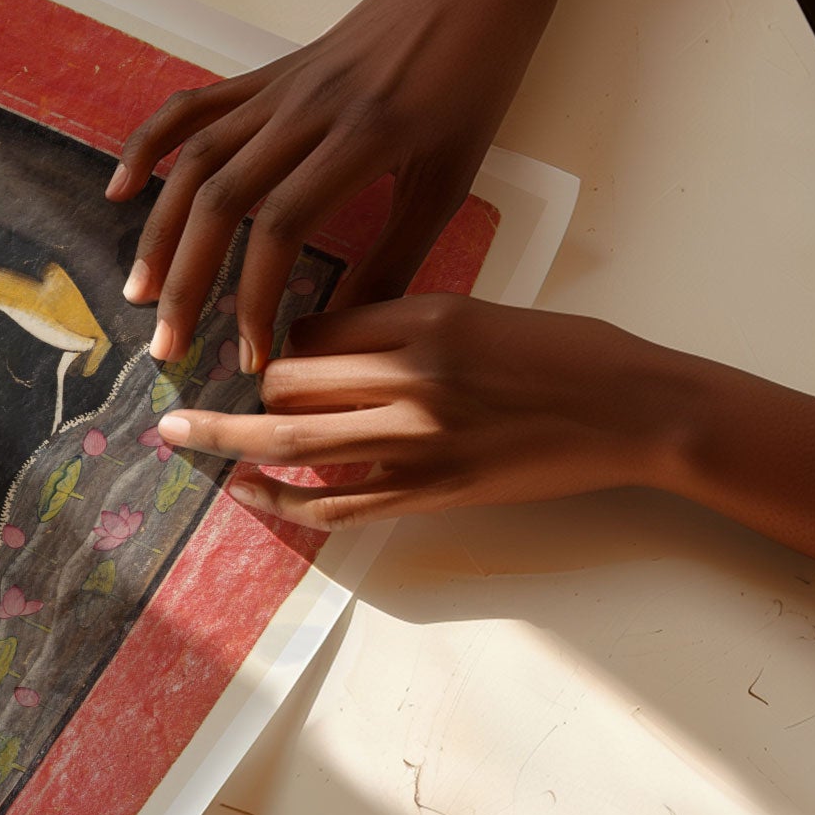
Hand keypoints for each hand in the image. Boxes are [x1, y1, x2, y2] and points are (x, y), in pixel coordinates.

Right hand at [108, 0, 552, 369]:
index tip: (253, 357)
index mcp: (361, 138)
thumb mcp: (451, 177)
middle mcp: (306, 111)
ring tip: (140, 292)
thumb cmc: (471, 82)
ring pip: (195, 161)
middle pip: (221, 200)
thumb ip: (397, 255)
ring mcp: (276, 89)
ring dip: (159, 232)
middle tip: (169, 346)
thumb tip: (348, 330)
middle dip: (187, 281)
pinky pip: (192, 109)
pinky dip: (148, 146)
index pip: (282, 227)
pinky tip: (121, 189)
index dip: (256, 297)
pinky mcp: (263, 76)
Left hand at [156, 297, 814, 561]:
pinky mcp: (432, 492)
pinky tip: (244, 491)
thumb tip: (322, 342)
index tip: (269, 348)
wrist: (636, 411)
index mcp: (424, 317)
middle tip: (205, 392)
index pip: (317, 325)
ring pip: (295, 440)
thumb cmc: (567, 353)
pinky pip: (337, 503)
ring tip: (178, 437)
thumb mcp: (477, 311)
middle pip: (290, 379)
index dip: (285, 339)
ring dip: (228, 440)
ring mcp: (419, 441)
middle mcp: (412, 376)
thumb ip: (402, 324)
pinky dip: (282, 500)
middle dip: (248, 389)